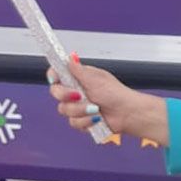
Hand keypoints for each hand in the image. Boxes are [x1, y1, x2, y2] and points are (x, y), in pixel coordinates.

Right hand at [47, 57, 168, 144]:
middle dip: (67, 96)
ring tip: (95, 108)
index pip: (57, 74)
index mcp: (79, 77)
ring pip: (64, 110)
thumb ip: (79, 70)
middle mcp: (76, 91)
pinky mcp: (81, 120)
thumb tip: (70, 57)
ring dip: (80, 110)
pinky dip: (86, 121)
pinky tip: (96, 117)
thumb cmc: (117, 94)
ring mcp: (78, 106)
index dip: (53, 77)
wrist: (127, 114)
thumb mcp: (96, 79)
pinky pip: (73, 122)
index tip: (56, 80)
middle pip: (56, 93)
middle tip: (79, 95)